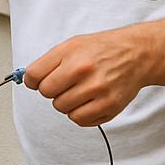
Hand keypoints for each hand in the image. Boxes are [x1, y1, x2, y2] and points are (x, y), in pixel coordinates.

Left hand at [23, 26, 150, 126]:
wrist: (136, 54)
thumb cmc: (101, 49)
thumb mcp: (72, 44)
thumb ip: (48, 61)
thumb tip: (28, 80)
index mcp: (71, 54)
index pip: (34, 76)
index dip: (32, 80)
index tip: (36, 81)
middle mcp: (83, 71)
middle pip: (47, 93)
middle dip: (52, 89)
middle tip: (64, 82)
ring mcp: (97, 90)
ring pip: (62, 108)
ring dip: (66, 102)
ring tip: (79, 90)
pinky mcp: (109, 106)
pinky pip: (79, 120)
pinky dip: (79, 113)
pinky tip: (88, 100)